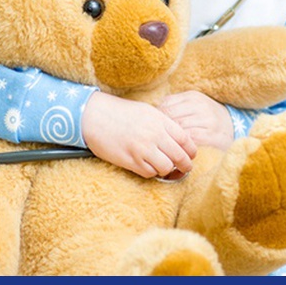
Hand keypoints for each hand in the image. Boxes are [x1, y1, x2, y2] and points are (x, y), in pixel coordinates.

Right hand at [82, 91, 197, 178]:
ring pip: (166, 168)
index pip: (186, 140)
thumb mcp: (147, 111)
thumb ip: (164, 124)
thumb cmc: (121, 112)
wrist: (94, 115)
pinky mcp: (130, 161)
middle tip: (185, 168)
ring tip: (164, 167)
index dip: (192, 151)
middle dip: (186, 166)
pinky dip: (151, 172)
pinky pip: (149, 173)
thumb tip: (179, 139)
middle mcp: (154, 135)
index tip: (191, 155)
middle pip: (180, 157)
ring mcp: (142, 149)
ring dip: (167, 170)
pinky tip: (148, 166)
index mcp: (160, 121)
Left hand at [159, 91, 234, 150]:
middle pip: (171, 116)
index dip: (157, 116)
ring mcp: (207, 120)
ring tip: (163, 145)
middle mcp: (201, 106)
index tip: (153, 126)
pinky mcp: (212, 135)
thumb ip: (176, 106)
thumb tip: (154, 113)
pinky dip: (181, 144)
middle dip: (161, 128)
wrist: (234, 127)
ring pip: (179, 128)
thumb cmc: (207, 117)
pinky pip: (190, 139)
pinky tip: (176, 149)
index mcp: (193, 97)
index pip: (166, 104)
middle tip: (155, 138)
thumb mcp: (194, 106)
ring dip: (170, 138)